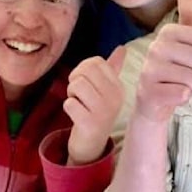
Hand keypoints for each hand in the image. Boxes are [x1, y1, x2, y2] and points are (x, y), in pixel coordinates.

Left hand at [65, 46, 126, 164]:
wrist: (92, 144)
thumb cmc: (97, 111)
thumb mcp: (108, 89)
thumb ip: (113, 68)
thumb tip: (122, 47)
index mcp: (119, 86)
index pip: (95, 62)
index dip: (82, 69)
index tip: (85, 84)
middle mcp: (115, 97)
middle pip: (84, 71)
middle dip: (75, 81)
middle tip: (80, 96)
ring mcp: (104, 111)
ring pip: (76, 85)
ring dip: (71, 95)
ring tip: (79, 105)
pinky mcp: (91, 124)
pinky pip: (69, 103)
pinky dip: (68, 108)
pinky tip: (77, 116)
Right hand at [134, 0, 191, 122]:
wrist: (153, 100)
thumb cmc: (176, 68)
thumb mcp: (185, 37)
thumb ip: (187, 9)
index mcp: (170, 30)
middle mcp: (158, 46)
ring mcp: (151, 68)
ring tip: (182, 83)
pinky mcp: (149, 90)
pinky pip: (185, 94)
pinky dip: (185, 98)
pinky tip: (173, 94)